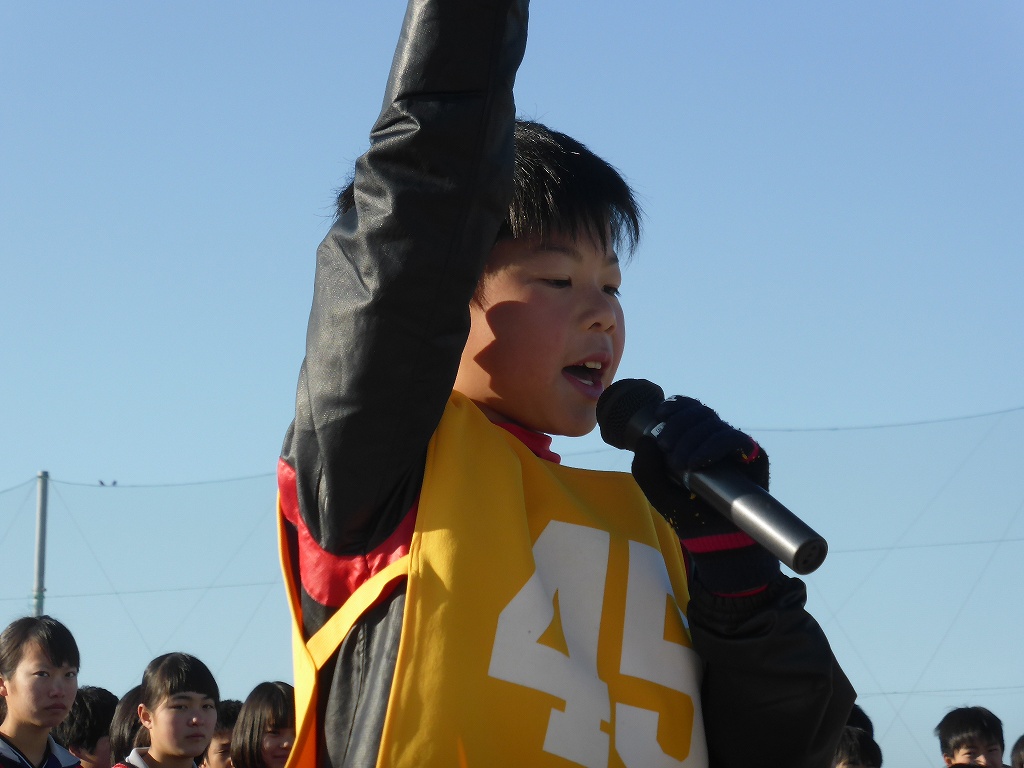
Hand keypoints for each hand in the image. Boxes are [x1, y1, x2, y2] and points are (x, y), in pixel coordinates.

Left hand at [630, 396, 777, 594]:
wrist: (716, 540)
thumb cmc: (687, 514)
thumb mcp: (657, 491)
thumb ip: (645, 467)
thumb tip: (646, 438)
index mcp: (694, 439)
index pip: (688, 409)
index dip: (675, 405)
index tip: (660, 414)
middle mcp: (715, 438)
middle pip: (698, 412)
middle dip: (678, 426)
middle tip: (666, 448)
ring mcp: (734, 447)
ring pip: (713, 424)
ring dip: (692, 439)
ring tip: (681, 464)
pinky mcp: (753, 457)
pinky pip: (734, 439)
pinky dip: (713, 446)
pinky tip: (697, 463)